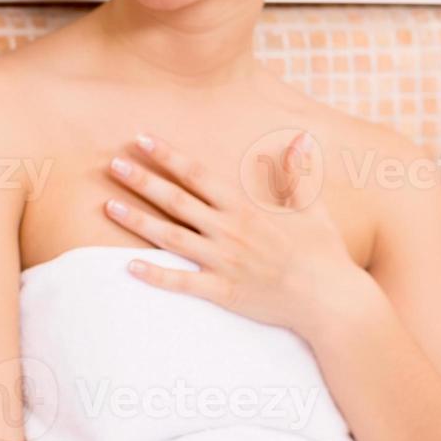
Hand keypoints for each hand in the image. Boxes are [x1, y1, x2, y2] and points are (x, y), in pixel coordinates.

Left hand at [102, 131, 375, 339]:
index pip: (197, 174)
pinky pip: (182, 283)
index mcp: (245, 207)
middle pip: (176, 201)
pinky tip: (128, 266)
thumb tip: (298, 141)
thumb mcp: (311, 207)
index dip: (167, 156)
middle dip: (142, 181)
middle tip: (112, 165)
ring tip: (108, 206)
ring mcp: (223, 262)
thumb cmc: (323, 251)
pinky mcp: (223, 291)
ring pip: (170, 238)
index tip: (141, 139)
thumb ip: (295, 175)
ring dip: (137, 221)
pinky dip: (155, 275)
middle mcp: (229, 231)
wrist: (333, 301)